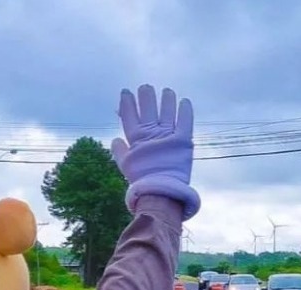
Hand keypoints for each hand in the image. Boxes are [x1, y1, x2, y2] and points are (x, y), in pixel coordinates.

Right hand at [111, 85, 199, 219]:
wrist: (161, 191)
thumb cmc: (141, 181)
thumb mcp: (126, 166)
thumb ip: (120, 152)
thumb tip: (116, 140)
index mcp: (136, 138)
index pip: (129, 115)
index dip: (127, 102)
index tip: (126, 92)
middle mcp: (151, 132)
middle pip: (147, 107)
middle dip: (146, 95)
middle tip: (146, 88)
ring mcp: (167, 134)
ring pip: (166, 109)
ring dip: (166, 99)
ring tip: (167, 91)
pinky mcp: (183, 139)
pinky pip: (185, 120)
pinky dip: (185, 110)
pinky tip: (184, 102)